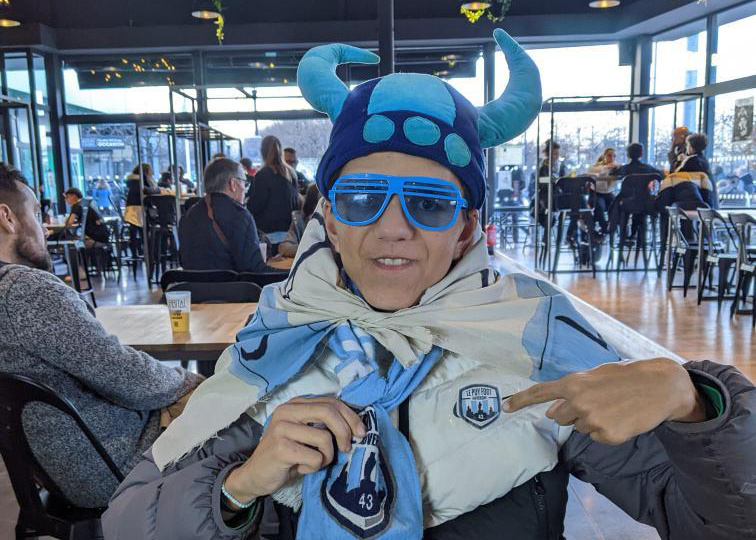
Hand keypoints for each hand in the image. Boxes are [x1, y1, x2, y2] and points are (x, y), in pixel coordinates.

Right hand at [224, 396, 365, 503]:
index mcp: (296, 404)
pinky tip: (300, 468)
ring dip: (326, 457)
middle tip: (347, 448)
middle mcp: (287, 411)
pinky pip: (315, 458)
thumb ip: (323, 425)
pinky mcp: (281, 447)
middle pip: (329, 412)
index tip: (361, 432)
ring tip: (313, 462)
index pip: (331, 402)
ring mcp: (282, 428)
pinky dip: (313, 468)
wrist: (255, 475)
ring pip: (324, 439)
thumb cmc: (287, 455)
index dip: (350, 416)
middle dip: (345, 431)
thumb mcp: (305, 434)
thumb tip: (357, 427)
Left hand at [503, 359, 706, 444]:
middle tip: (596, 403)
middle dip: (571, 413)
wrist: (660, 386)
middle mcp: (578, 402)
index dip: (520, 400)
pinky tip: (621, 418)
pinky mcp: (607, 436)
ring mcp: (592, 420)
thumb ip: (572, 391)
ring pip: (579, 428)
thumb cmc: (625, 377)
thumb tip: (553, 412)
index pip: (540, 393)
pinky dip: (607, 431)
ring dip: (592, 421)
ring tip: (613, 408)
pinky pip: (596, 437)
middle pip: (559, 418)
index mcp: (573, 383)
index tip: (504, 408)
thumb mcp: (595, 375)